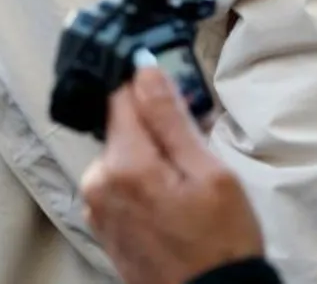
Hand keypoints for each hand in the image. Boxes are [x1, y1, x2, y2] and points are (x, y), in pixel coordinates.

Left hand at [81, 66, 264, 283]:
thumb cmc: (220, 245)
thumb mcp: (209, 174)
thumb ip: (170, 119)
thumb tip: (145, 71)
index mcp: (123, 165)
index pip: (120, 97)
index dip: (150, 91)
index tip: (176, 98)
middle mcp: (97, 183)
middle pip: (122, 128)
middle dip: (156, 131)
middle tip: (194, 154)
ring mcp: (96, 207)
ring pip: (122, 156)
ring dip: (150, 159)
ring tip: (186, 186)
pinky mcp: (102, 223)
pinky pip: (118, 185)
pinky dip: (141, 183)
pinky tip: (172, 203)